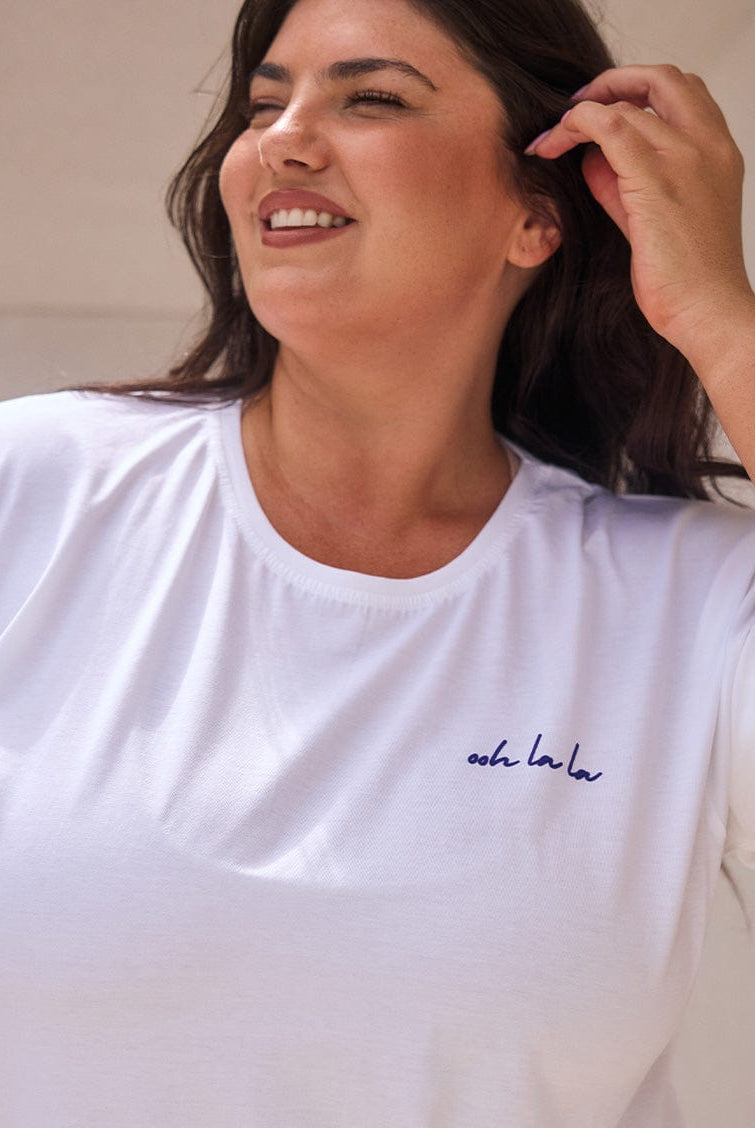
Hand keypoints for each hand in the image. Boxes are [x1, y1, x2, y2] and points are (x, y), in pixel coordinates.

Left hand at [525, 65, 754, 369]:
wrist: (706, 310)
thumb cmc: (684, 278)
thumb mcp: (653, 218)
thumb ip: (626, 183)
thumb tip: (592, 159)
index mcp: (719, 151)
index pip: (682, 92)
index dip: (636, 91)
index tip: (601, 113)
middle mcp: (708, 144)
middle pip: (660, 77)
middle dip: (610, 83)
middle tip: (573, 110)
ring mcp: (686, 157)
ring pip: (624, 106)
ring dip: (578, 118)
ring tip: (549, 142)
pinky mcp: (655, 178)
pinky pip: (607, 127)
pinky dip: (572, 127)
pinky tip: (549, 146)